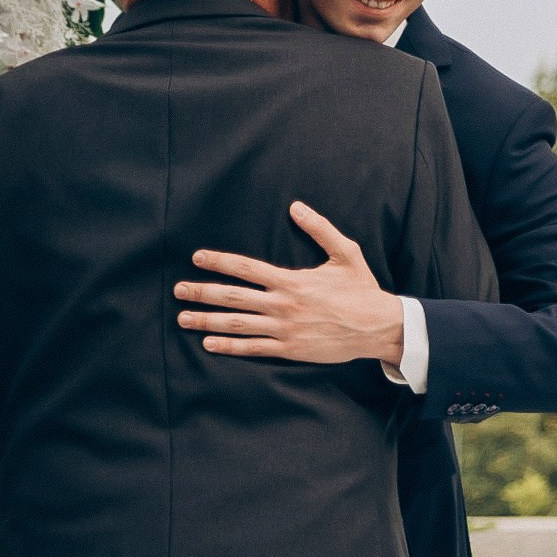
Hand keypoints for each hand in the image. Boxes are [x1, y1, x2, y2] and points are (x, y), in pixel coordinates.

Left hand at [175, 202, 403, 364]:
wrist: (378, 327)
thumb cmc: (362, 289)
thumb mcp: (346, 253)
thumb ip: (320, 229)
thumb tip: (296, 207)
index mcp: (292, 281)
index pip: (246, 268)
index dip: (219, 262)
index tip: (197, 258)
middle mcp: (283, 305)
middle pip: (233, 297)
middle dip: (202, 292)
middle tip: (178, 290)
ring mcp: (284, 329)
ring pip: (236, 324)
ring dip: (207, 321)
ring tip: (183, 318)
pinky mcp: (289, 349)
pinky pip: (253, 348)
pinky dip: (228, 347)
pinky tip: (208, 344)